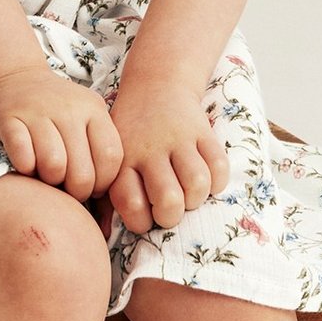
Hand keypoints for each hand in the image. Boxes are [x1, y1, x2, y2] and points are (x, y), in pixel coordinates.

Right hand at [0, 65, 123, 203]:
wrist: (16, 77)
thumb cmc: (58, 110)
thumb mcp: (88, 117)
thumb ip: (101, 150)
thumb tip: (107, 205)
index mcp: (93, 110)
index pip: (111, 157)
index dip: (104, 183)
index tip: (93, 188)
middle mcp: (69, 109)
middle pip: (82, 172)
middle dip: (77, 191)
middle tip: (68, 187)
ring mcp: (38, 112)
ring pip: (54, 166)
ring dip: (50, 181)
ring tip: (47, 175)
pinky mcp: (9, 119)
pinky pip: (22, 157)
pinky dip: (25, 169)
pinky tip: (27, 165)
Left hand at [92, 75, 228, 238]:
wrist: (156, 84)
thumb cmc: (130, 134)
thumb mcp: (111, 158)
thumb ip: (106, 197)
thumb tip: (102, 236)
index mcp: (123, 160)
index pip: (132, 204)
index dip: (142, 222)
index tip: (144, 217)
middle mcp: (150, 149)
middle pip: (169, 199)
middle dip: (172, 216)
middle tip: (168, 209)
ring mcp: (178, 138)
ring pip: (197, 183)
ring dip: (196, 199)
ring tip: (187, 195)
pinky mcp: (203, 131)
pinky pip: (220, 166)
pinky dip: (217, 181)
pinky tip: (205, 179)